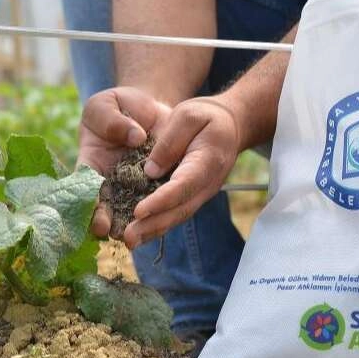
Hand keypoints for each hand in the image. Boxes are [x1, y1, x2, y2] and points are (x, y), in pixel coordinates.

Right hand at [78, 87, 170, 237]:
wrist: (147, 108)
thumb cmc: (118, 105)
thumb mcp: (105, 103)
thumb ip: (112, 119)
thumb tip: (135, 138)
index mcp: (90, 165)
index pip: (86, 190)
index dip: (91, 208)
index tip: (99, 222)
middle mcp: (110, 182)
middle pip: (108, 208)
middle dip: (111, 224)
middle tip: (118, 235)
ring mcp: (134, 185)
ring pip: (133, 210)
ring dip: (136, 224)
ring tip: (139, 237)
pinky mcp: (157, 184)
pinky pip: (159, 199)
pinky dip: (161, 211)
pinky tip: (164, 220)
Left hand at [123, 96, 242, 248]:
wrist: (231, 125)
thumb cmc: (207, 116)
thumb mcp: (187, 115)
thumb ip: (170, 141)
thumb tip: (150, 171)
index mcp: (207, 161)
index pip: (183, 185)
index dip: (161, 200)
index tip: (138, 211)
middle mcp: (207, 184)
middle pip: (180, 209)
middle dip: (153, 224)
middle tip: (127, 237)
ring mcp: (201, 193)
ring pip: (178, 216)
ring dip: (153, 231)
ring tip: (129, 242)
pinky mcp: (193, 196)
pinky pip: (176, 214)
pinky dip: (158, 226)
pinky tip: (139, 234)